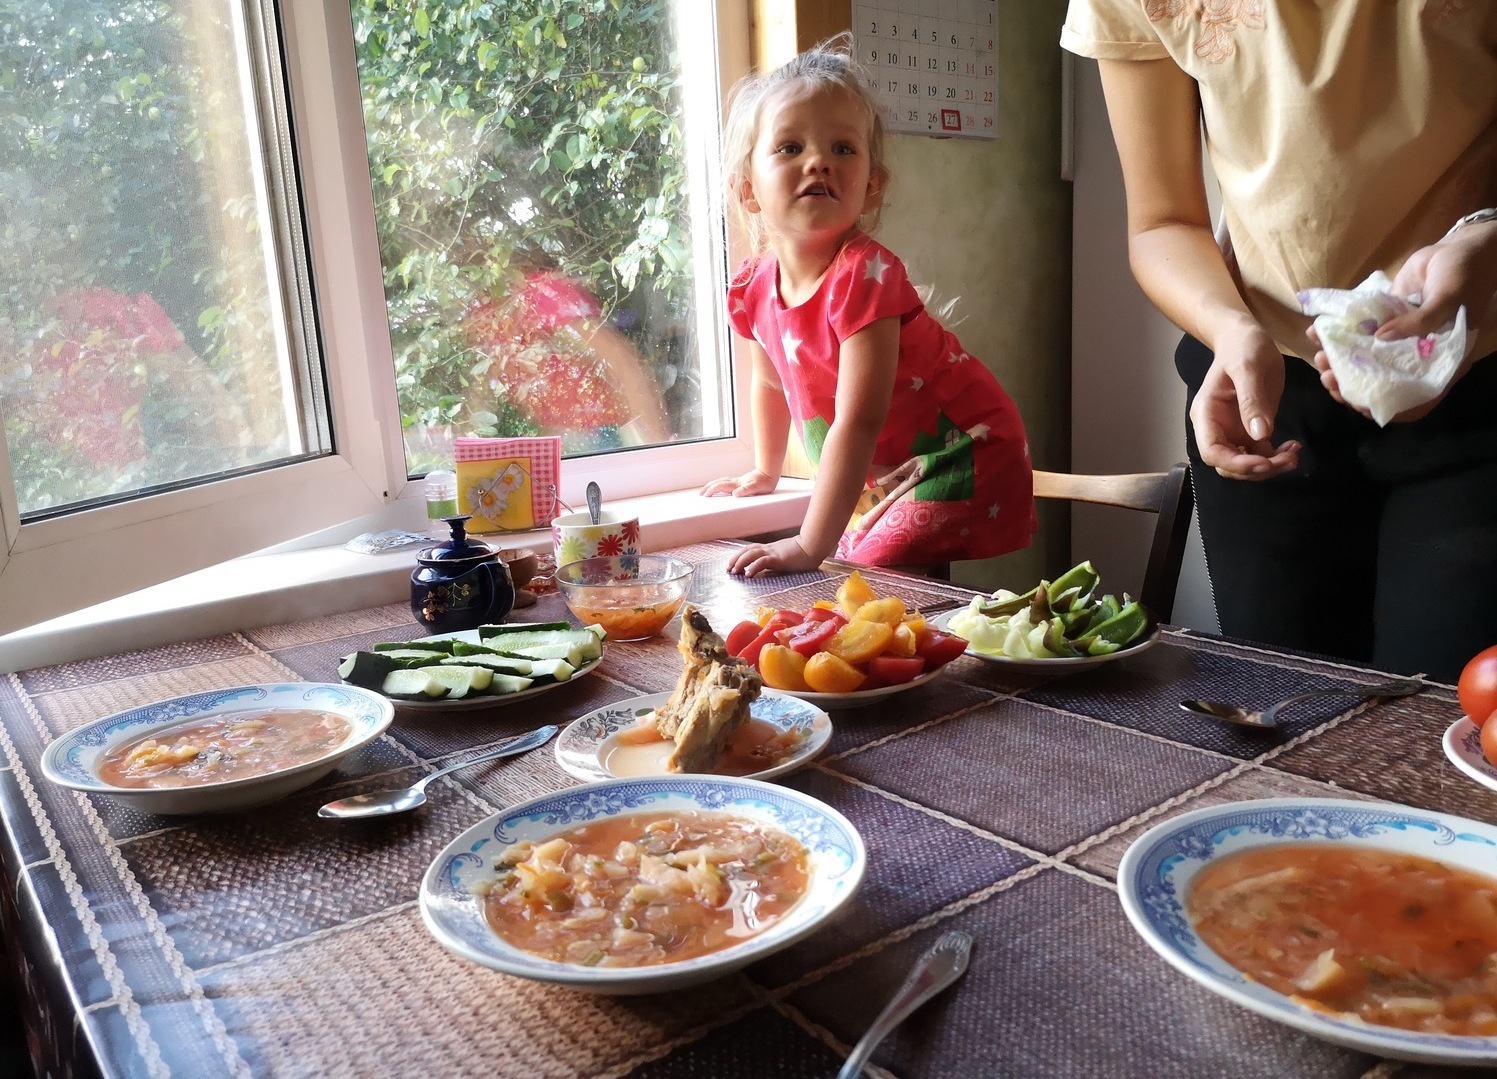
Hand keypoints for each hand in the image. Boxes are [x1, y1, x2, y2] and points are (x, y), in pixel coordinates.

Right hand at [701, 469, 778, 497]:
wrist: (769, 473)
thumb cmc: (765, 482)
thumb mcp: (757, 487)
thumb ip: (746, 490)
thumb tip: (735, 494)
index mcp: (737, 484)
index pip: (721, 486)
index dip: (712, 490)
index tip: (705, 496)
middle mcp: (735, 482)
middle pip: (718, 483)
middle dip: (708, 487)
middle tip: (700, 494)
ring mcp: (737, 481)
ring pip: (721, 482)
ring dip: (712, 485)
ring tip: (706, 490)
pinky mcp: (740, 482)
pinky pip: (725, 482)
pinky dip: (719, 484)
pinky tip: (719, 487)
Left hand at [726, 536, 821, 576]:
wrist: (813, 546)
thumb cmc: (804, 552)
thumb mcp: (787, 555)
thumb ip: (779, 559)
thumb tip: (774, 565)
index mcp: (771, 548)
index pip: (751, 549)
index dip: (740, 555)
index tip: (732, 563)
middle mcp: (770, 549)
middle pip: (748, 550)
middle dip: (736, 559)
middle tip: (728, 568)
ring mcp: (774, 552)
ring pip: (752, 554)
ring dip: (741, 562)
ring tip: (734, 571)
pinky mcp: (779, 558)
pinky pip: (763, 562)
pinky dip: (753, 567)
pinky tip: (748, 574)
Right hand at [1191, 322, 1300, 480]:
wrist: (1247, 339)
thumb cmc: (1242, 348)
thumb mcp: (1248, 368)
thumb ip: (1252, 401)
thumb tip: (1260, 435)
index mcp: (1207, 414)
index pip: (1212, 452)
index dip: (1236, 464)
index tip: (1264, 462)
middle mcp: (1217, 428)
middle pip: (1229, 465)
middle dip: (1257, 469)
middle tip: (1288, 460)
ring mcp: (1233, 432)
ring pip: (1246, 464)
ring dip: (1269, 467)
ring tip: (1294, 454)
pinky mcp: (1251, 431)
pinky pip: (1261, 454)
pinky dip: (1276, 457)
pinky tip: (1293, 447)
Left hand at [1311, 223, 1496, 423]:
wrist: (1461, 247)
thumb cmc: (1466, 275)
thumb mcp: (1449, 300)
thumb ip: (1421, 322)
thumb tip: (1381, 338)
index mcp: (1441, 362)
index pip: (1412, 397)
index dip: (1384, 404)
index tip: (1356, 402)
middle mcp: (1418, 356)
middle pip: (1382, 380)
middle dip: (1351, 382)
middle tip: (1329, 375)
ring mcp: (1400, 338)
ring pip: (1367, 358)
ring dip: (1340, 361)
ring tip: (1321, 356)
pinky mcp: (1386, 320)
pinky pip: (1360, 332)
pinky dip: (1339, 334)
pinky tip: (1316, 332)